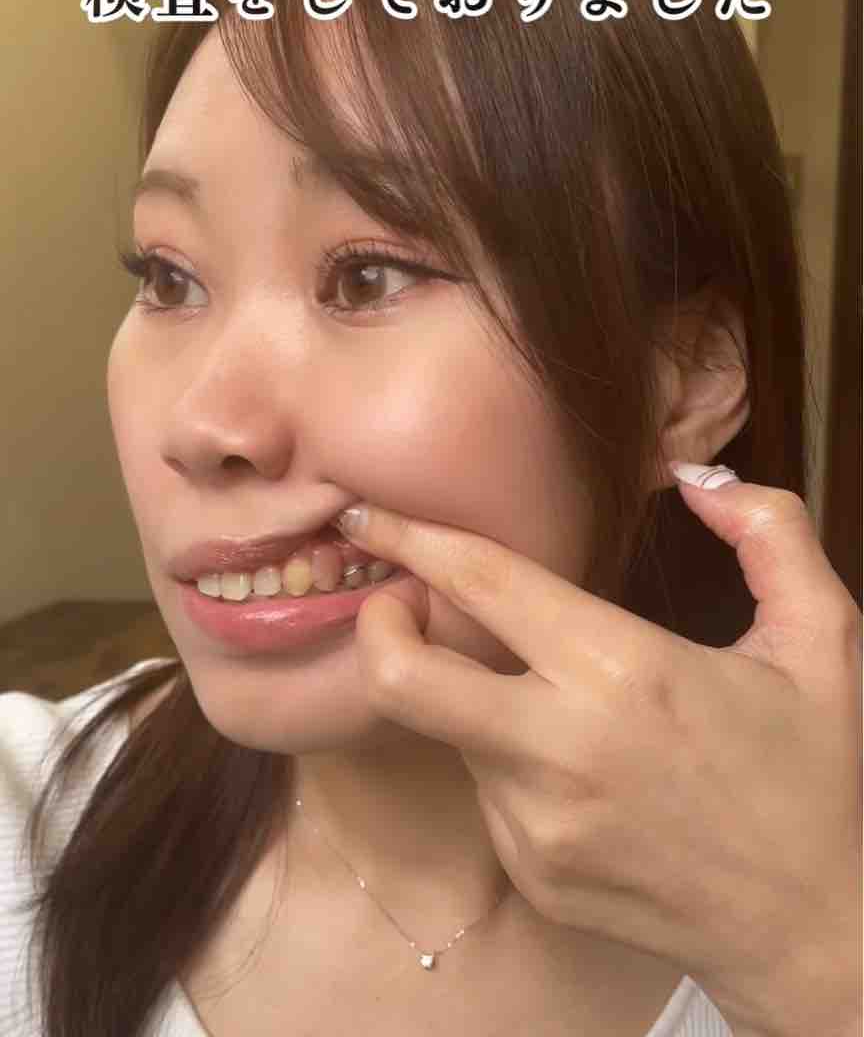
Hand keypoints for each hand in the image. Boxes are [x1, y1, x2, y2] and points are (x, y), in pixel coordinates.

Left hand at [336, 464, 861, 1036]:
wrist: (820, 930)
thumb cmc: (821, 774)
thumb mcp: (824, 640)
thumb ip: (770, 533)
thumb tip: (698, 477)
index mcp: (624, 672)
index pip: (482, 585)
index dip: (411, 539)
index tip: (364, 514)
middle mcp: (560, 751)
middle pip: (405, 680)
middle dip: (377, 627)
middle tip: (395, 601)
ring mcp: (536, 826)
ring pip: (453, 733)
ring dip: (473, 697)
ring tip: (550, 697)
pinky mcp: (532, 876)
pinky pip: (491, 794)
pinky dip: (512, 763)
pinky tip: (581, 771)